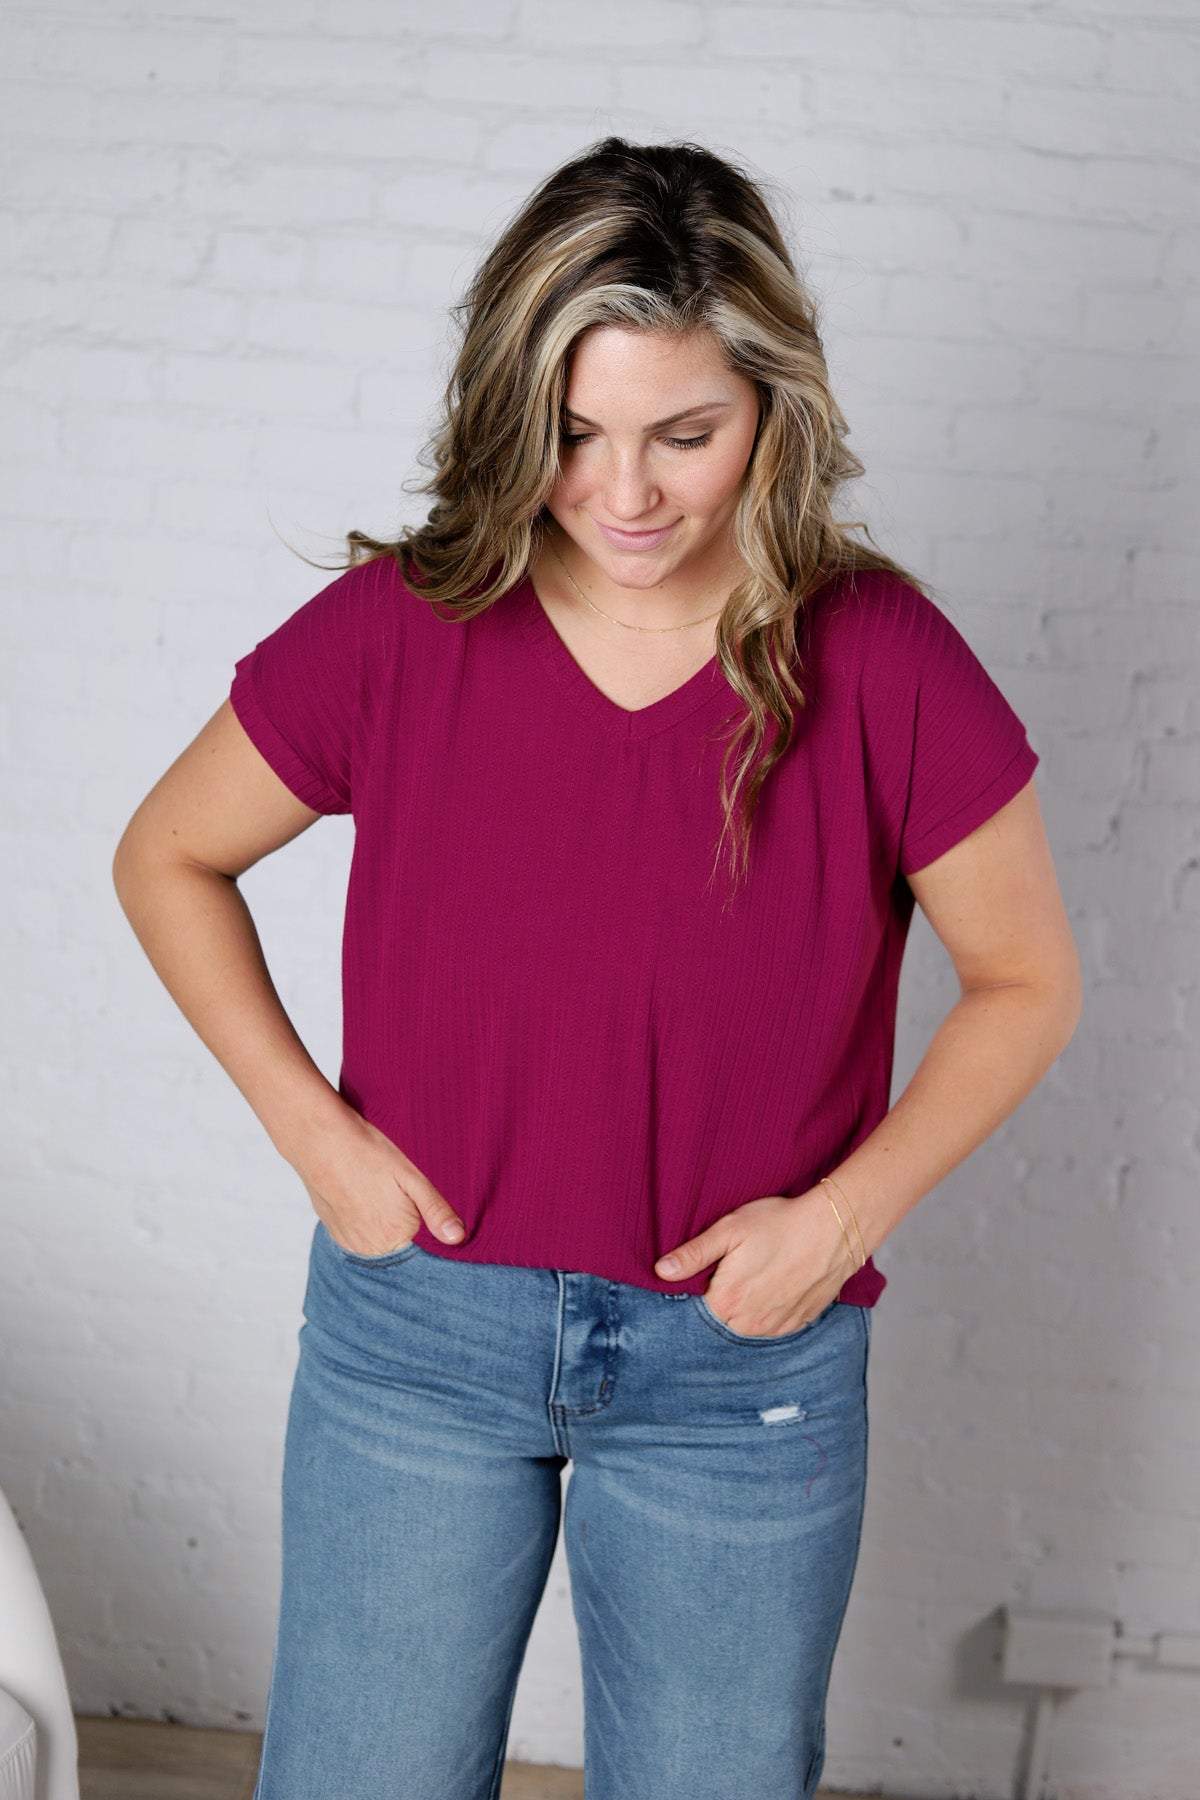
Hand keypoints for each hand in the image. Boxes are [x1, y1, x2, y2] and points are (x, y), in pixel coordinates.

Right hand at [291, 1105, 465, 1256]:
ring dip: (386, 1227)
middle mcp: (371, 1248)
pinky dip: (367, 1224)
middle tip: (399, 1194)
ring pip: (380, 1243)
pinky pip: (360, 1238)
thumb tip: (458, 1237)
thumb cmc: (367, 1153)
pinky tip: (366, 1199)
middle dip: (409, 1227)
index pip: (424, 1250)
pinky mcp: (335, 1233)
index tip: (425, 1208)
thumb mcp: (411, 1176)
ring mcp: (350, 1243)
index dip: (430, 1230)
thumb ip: (436, 1209)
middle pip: (401, 1246)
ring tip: (381, 1194)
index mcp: (395, 1237)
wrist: (319, 1140)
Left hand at [654, 1189, 854, 1335]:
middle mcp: (748, 1323)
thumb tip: (662, 1271)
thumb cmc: (779, 1223)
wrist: (833, 1229)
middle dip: (724, 1295)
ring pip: (746, 1323)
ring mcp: (774, 1327)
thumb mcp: (729, 1230)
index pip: (696, 1304)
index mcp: (725, 1301)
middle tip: (741, 1265)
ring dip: (747, 1305)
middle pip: (721, 1316)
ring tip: (760, 1272)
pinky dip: (770, 1309)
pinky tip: (776, 1283)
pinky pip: (772, 1324)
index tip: (715, 1267)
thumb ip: (693, 1254)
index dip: (703, 1283)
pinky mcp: (797, 1323)